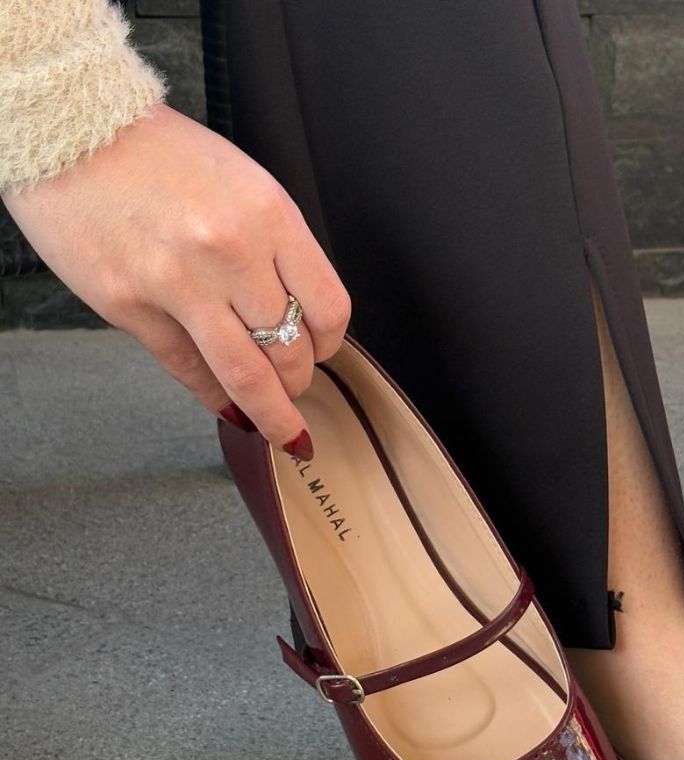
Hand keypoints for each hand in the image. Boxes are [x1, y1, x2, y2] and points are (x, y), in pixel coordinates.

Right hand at [1, 101, 351, 458]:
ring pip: (245, 375)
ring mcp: (178, 283)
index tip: (324, 352)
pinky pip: (188, 370)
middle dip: (299, 382)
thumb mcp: (244, 186)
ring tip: (280, 429)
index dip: (331, 344)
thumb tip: (298, 317)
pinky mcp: (130, 306)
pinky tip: (229, 408)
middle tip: (296, 388)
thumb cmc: (162, 156)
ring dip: (270, 413)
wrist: (72, 127)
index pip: (328, 308)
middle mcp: (231, 252)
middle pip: (290, 351)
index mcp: (270, 217)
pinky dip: (215, 397)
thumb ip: (277, 250)